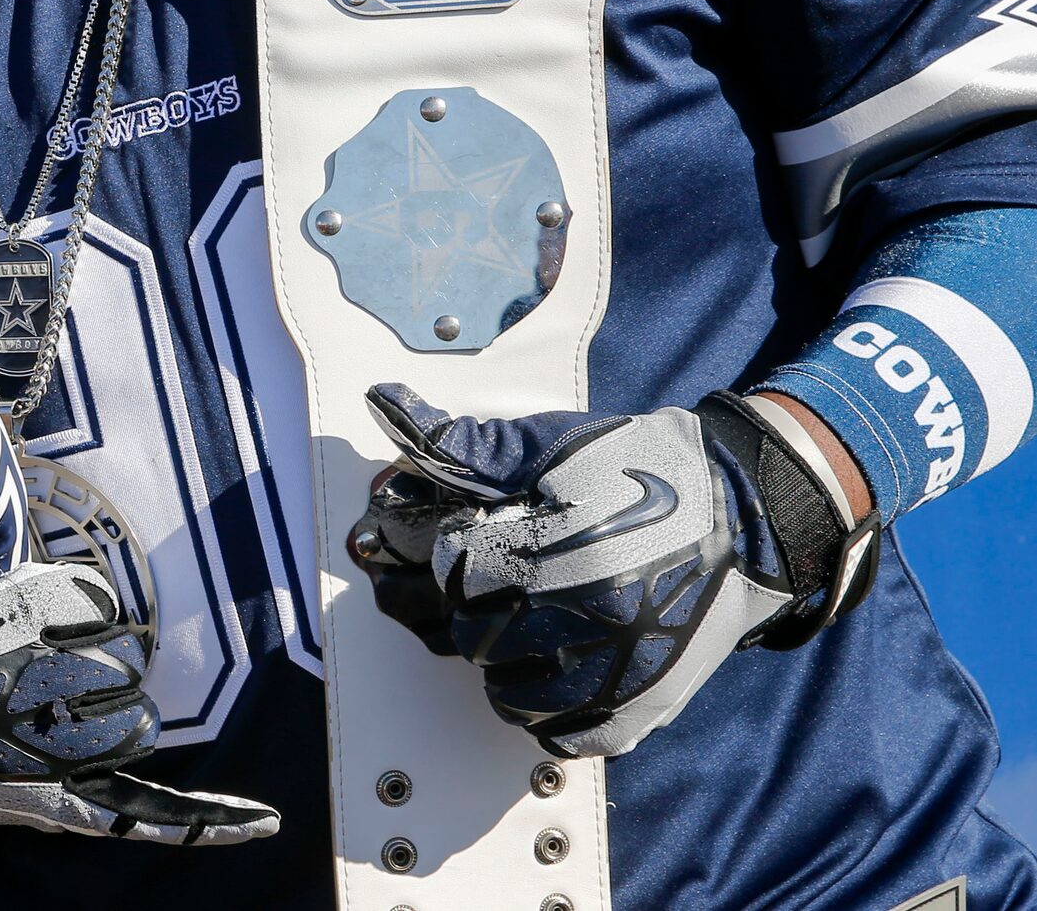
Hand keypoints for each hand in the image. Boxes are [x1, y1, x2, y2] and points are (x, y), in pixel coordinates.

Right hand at [0, 385, 278, 844]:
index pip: (88, 602)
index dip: (69, 606)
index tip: (36, 613)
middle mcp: (14, 687)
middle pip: (114, 663)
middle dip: (92, 658)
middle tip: (46, 662)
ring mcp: (30, 753)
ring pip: (126, 722)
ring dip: (111, 713)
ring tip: (68, 704)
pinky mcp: (46, 804)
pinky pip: (135, 811)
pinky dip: (197, 820)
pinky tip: (257, 820)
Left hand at [355, 385, 842, 757]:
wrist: (749, 515)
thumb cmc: (646, 471)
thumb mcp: (552, 443)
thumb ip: (468, 446)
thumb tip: (392, 410)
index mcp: (553, 553)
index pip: (451, 571)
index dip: (451, 548)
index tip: (471, 534)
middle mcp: (584, 623)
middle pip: (470, 633)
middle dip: (475, 602)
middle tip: (511, 574)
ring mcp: (613, 677)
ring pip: (504, 691)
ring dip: (502, 657)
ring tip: (535, 614)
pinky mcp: (637, 714)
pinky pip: (556, 732)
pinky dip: (546, 703)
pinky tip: (558, 659)